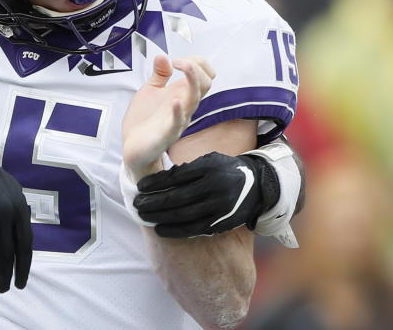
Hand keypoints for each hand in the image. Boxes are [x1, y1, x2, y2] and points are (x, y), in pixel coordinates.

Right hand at [0, 135, 32, 293]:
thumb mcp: (13, 193)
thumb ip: (19, 216)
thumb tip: (22, 245)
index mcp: (18, 209)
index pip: (24, 246)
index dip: (22, 269)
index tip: (20, 284)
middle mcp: (3, 213)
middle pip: (6, 254)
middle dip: (4, 276)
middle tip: (1, 289)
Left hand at [122, 55, 214, 180]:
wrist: (134, 147)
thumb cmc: (144, 120)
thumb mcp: (150, 90)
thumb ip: (159, 74)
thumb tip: (162, 56)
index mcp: (181, 94)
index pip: (204, 74)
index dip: (196, 62)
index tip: (177, 60)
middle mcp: (183, 105)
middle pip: (205, 84)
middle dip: (196, 68)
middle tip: (179, 61)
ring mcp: (178, 119)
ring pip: (194, 100)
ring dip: (193, 81)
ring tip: (186, 67)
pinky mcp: (167, 133)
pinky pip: (177, 123)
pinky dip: (178, 111)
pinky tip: (175, 101)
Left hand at [134, 151, 272, 236]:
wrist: (256, 185)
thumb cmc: (223, 170)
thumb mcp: (208, 160)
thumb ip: (186, 168)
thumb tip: (157, 179)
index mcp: (209, 167)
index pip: (176, 176)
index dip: (155, 183)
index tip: (139, 187)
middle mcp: (216, 187)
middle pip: (177, 198)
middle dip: (153, 203)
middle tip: (135, 205)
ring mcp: (220, 206)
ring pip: (184, 215)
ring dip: (160, 218)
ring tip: (143, 218)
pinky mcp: (223, 222)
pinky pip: (195, 229)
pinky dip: (176, 231)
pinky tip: (161, 230)